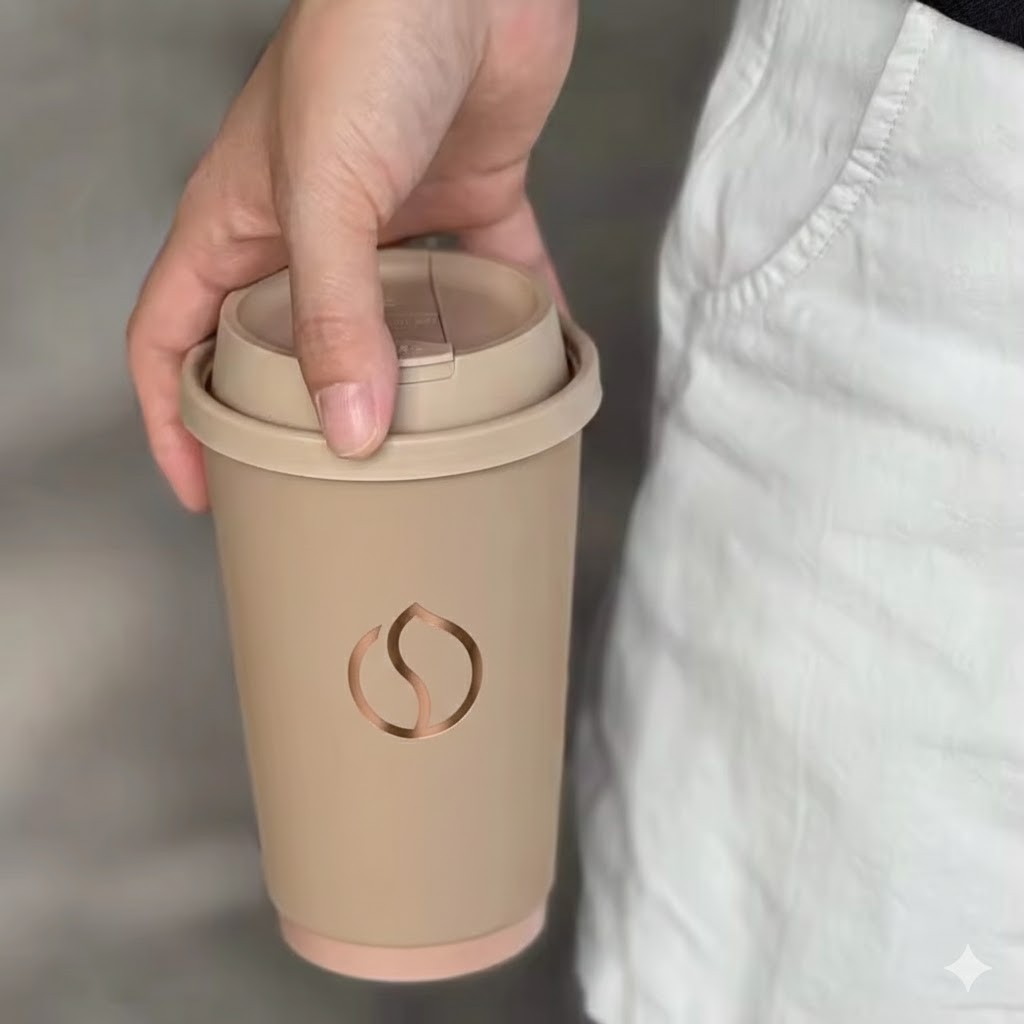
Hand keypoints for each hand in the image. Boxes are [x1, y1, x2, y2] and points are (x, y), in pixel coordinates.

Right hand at [128, 0, 576, 510]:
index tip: (206, 486)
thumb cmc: (369, 38)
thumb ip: (335, 315)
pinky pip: (488, 279)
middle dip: (297, 417)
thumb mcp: (326, 192)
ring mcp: (392, 219)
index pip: (172, 338)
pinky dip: (510, 320)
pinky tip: (530, 362)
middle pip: (284, 346)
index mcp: (240, 223)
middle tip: (328, 485)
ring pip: (391, 325)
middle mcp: (310, 229)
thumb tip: (351, 430)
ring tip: (438, 445)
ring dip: (412, 381)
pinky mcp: (468, 199)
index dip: (175, 419)